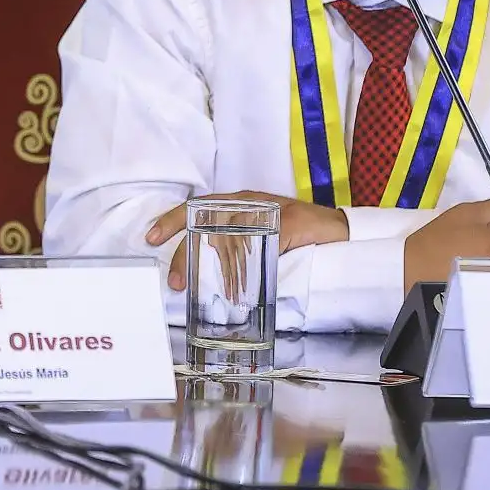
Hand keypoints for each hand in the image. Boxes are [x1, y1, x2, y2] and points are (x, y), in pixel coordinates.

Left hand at [145, 192, 348, 293]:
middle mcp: (249, 202)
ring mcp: (266, 211)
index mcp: (240, 202)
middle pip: (205, 221)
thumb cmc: (299, 234)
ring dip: (210, 264)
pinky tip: (236, 281)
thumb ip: (237, 244)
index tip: (150, 236)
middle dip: (185, 251)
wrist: (339, 229)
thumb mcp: (261, 235)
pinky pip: (257, 242)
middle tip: (175, 279)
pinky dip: (244, 262)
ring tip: (199, 287)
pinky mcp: (284, 224)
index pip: (197, 207)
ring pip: (226, 234)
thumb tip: (207, 270)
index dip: (172, 220)